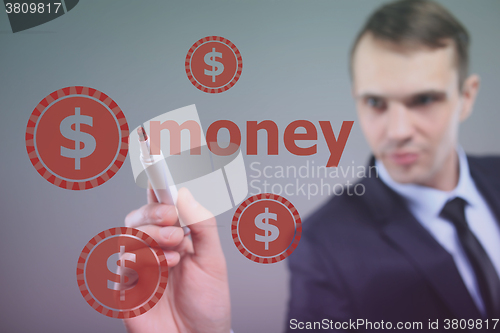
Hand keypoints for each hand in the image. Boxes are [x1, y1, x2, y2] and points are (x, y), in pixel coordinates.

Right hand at [123, 188, 230, 332]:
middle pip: (139, 217)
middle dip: (154, 213)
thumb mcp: (214, 260)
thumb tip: (185, 194)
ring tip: (175, 248)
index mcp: (176, 237)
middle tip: (172, 219)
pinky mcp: (127, 288)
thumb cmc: (208, 302)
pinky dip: (143, 261)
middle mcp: (154, 249)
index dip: (158, 187)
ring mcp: (139, 268)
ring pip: (128, 237)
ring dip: (151, 237)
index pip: (161, 206)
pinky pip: (123, 265)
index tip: (160, 169)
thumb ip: (202, 226)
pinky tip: (163, 269)